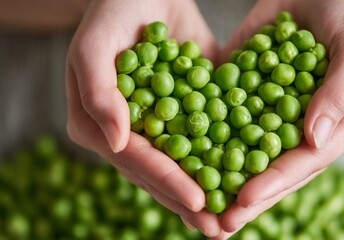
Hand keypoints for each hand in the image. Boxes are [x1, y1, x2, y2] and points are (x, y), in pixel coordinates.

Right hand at [65, 0, 221, 235]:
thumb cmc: (114, 11)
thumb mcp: (95, 44)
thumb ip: (97, 92)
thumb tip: (117, 142)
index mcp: (101, 124)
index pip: (136, 160)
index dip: (166, 181)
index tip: (198, 201)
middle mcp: (129, 133)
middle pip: (160, 172)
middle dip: (189, 201)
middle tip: (220, 229)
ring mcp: (157, 126)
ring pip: (184, 164)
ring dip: (208, 191)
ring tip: (232, 220)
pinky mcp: (183, 113)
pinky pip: (203, 139)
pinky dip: (221, 160)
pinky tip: (241, 180)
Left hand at [215, 0, 343, 237]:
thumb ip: (342, 90)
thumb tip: (313, 140)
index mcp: (341, 128)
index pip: (306, 162)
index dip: (275, 183)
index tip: (243, 200)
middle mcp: (309, 133)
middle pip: (277, 171)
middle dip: (248, 199)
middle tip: (217, 224)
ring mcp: (280, 121)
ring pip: (251, 157)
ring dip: (227, 183)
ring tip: (200, 210)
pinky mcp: (254, 104)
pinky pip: (233, 127)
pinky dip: (213, 146)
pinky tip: (190, 164)